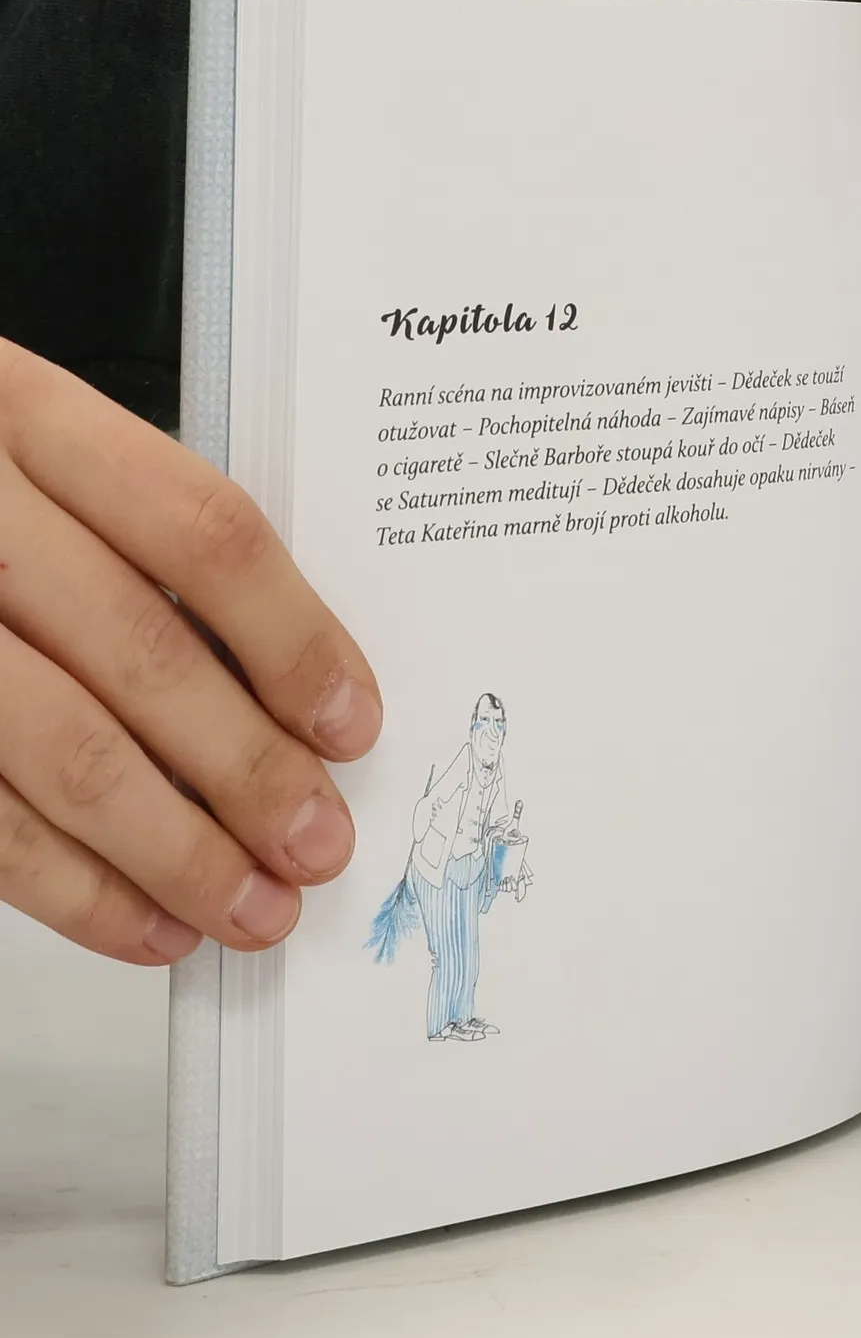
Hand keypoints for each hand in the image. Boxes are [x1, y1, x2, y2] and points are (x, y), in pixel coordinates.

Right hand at [0, 344, 382, 964]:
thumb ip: (138, 543)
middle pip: (142, 655)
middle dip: (250, 772)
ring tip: (254, 907)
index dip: (293, 638)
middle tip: (318, 843)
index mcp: (20, 413)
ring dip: (178, 852)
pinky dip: (74, 889)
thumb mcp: (29, 458)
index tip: (350, 722)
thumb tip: (287, 689)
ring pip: (66, 752)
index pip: (200, 532)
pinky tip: (147, 924)